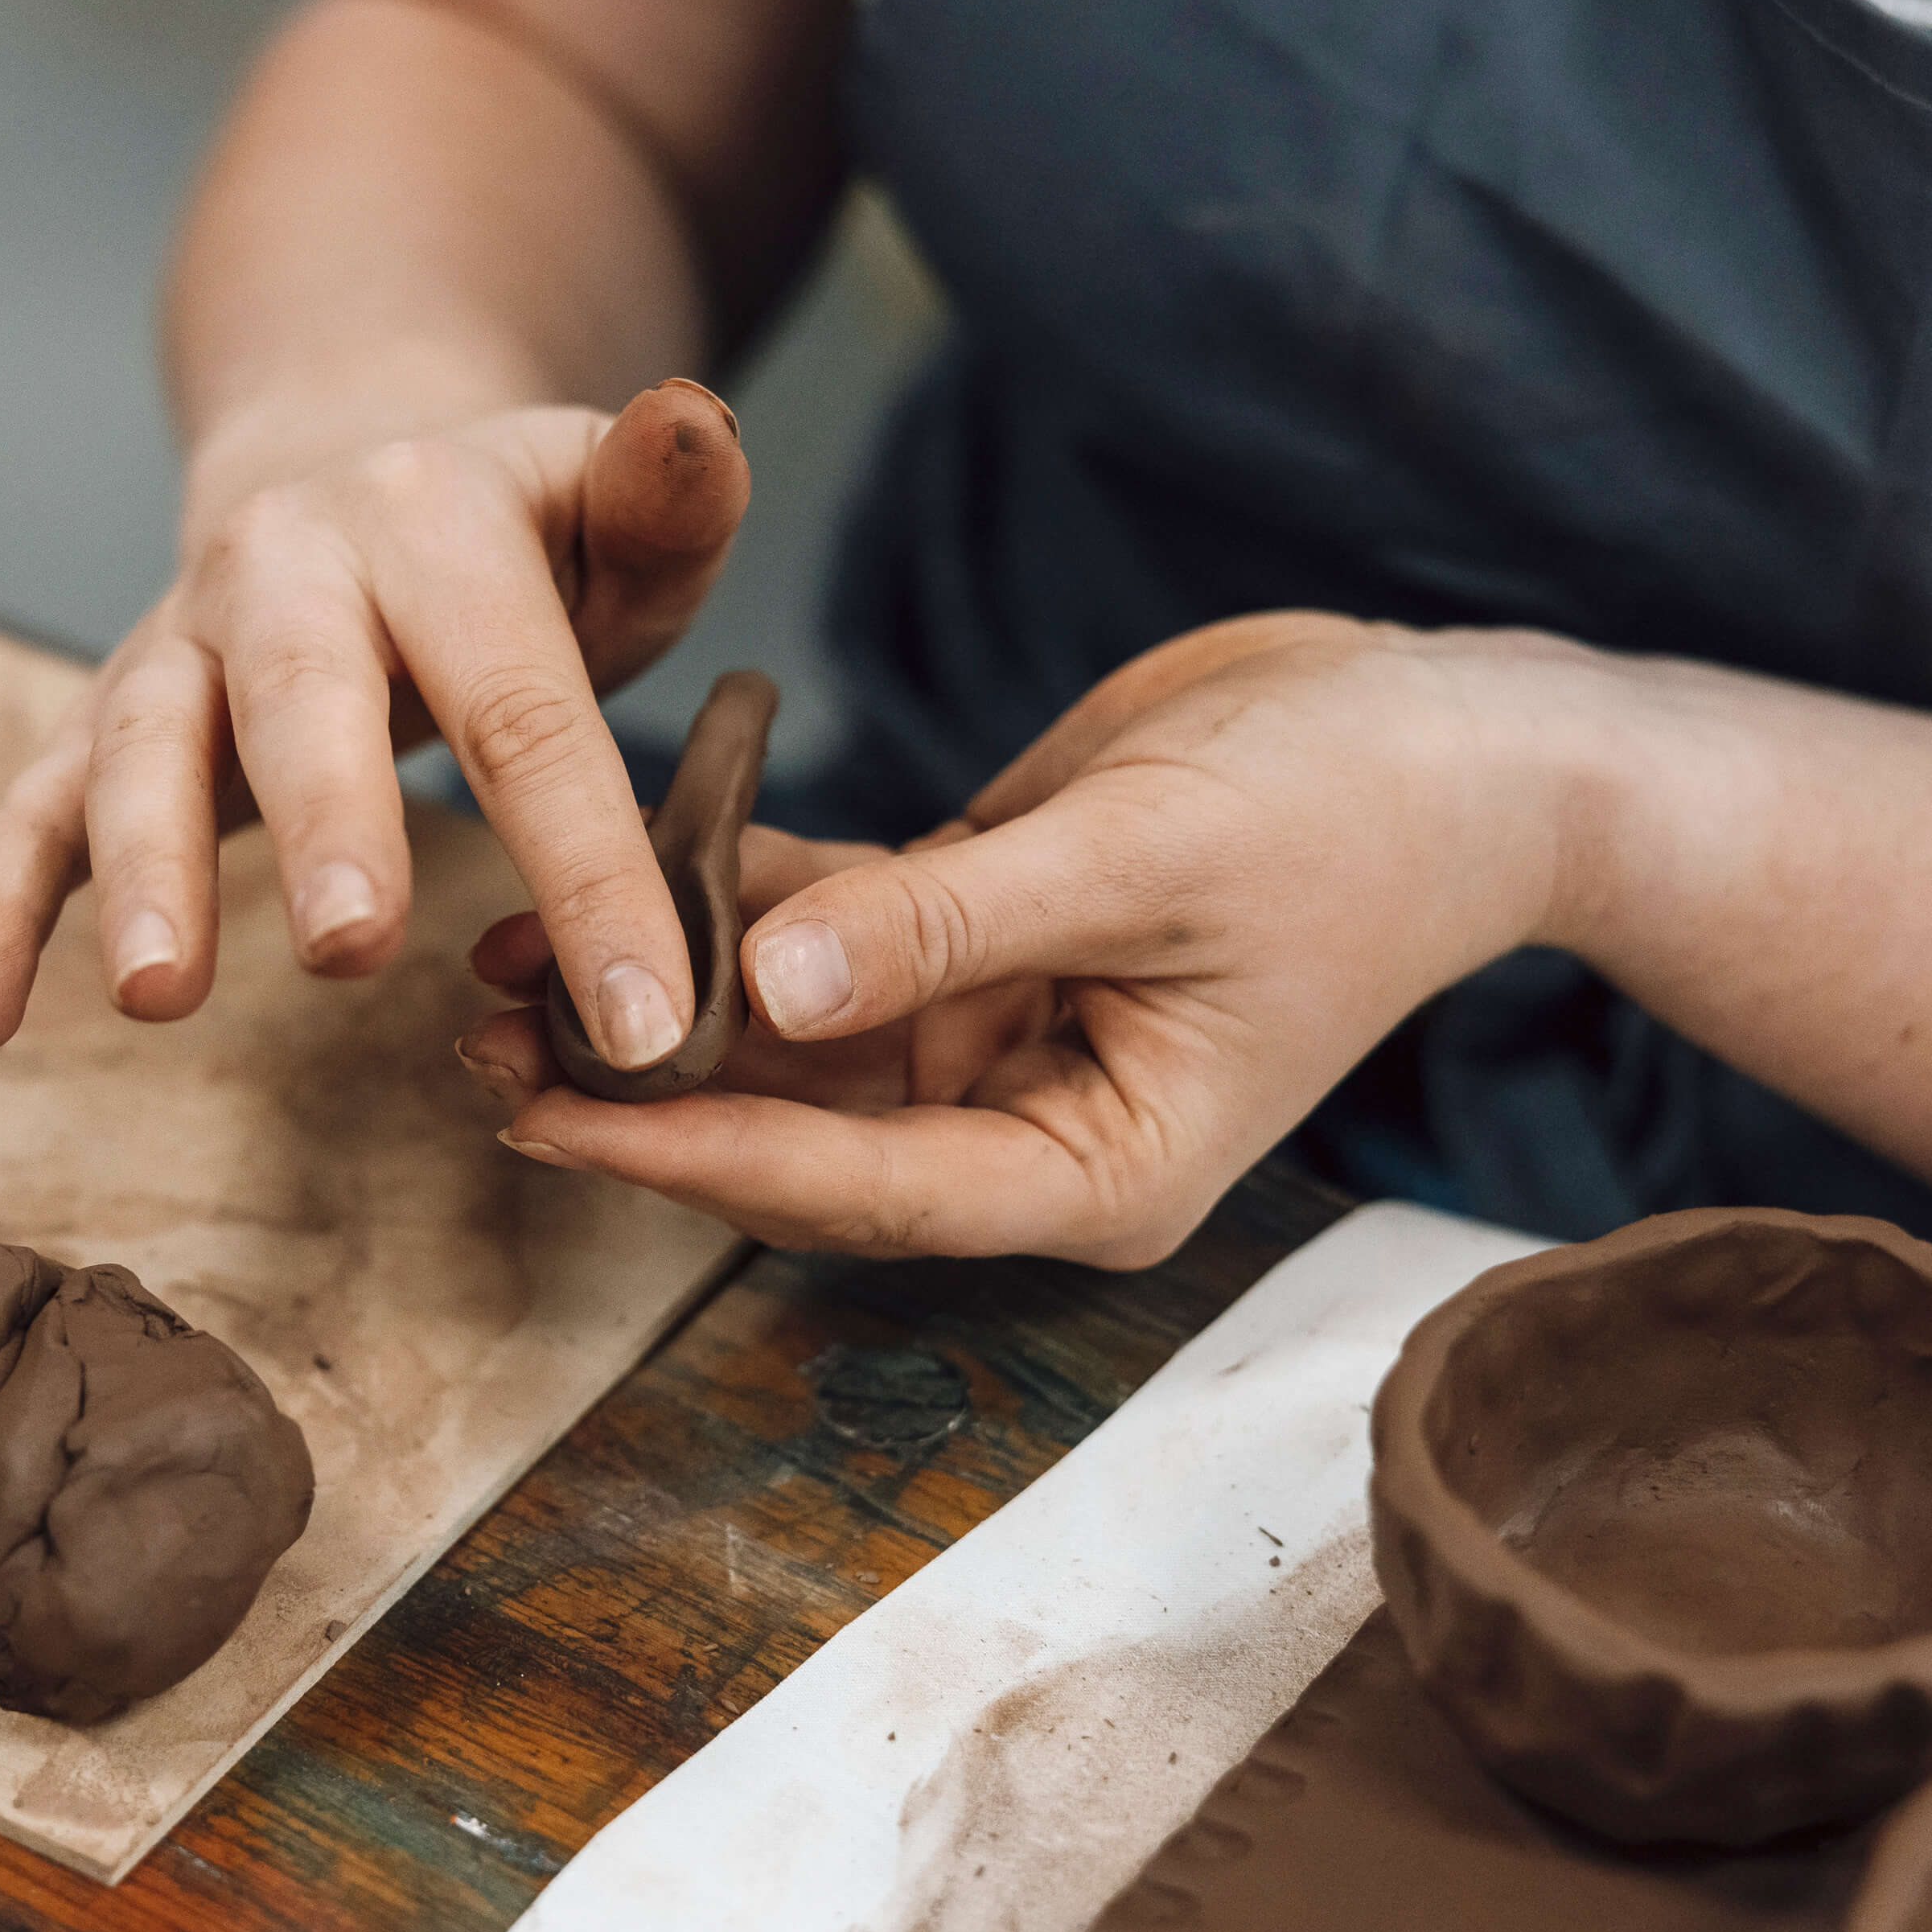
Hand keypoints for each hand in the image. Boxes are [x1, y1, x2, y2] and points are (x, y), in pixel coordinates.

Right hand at [0, 380, 750, 1065]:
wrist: (346, 460)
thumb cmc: (520, 544)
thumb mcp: (617, 513)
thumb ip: (670, 498)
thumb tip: (701, 427)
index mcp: (433, 522)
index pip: (523, 707)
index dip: (589, 863)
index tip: (646, 1014)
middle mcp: (285, 567)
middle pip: (305, 699)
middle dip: (325, 825)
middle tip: (353, 950)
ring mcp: (178, 643)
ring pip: (141, 748)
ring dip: (141, 869)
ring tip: (157, 996)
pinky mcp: (101, 718)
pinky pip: (30, 812)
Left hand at [453, 613, 1608, 1262]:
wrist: (1458, 739)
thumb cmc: (1352, 816)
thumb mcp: (1146, 860)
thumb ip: (949, 925)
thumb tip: (762, 981)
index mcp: (1095, 1169)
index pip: (859, 1192)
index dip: (694, 1158)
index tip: (548, 1118)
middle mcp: (1031, 1124)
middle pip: (799, 1136)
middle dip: (641, 1089)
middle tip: (473, 1039)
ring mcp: (998, 1034)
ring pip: (792, 1039)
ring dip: (659, 996)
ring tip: (498, 958)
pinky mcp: (977, 939)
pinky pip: (829, 933)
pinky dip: (732, 898)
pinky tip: (616, 859)